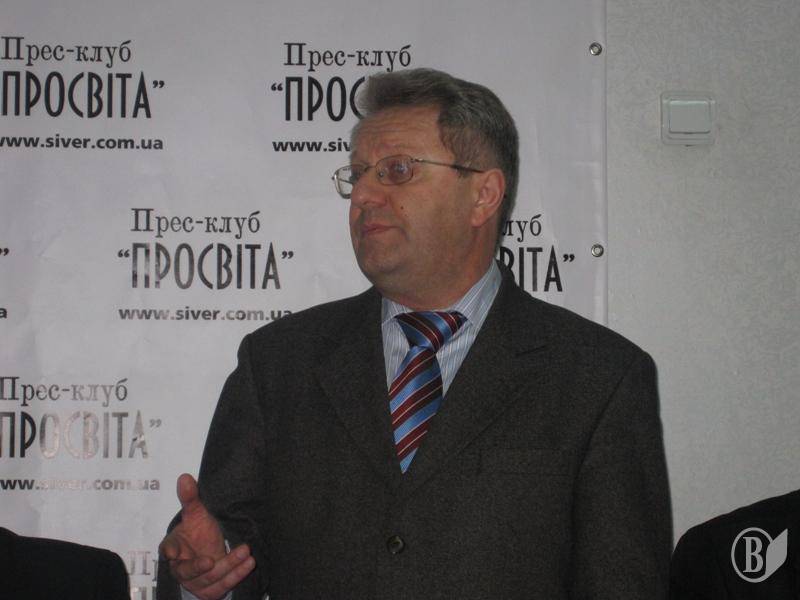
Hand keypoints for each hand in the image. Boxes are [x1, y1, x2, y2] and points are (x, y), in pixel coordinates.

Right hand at [159, 474, 255, 599]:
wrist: (209, 551)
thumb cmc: (198, 532)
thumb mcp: (196, 514)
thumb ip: (190, 498)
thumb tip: (185, 477)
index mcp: (173, 547)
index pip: (168, 549)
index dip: (170, 551)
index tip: (174, 551)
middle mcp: (181, 568)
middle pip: (187, 571)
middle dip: (198, 567)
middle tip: (210, 560)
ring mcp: (196, 582)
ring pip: (209, 579)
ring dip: (228, 567)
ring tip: (246, 552)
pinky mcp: (210, 590)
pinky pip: (222, 587)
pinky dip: (236, 576)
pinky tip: (248, 563)